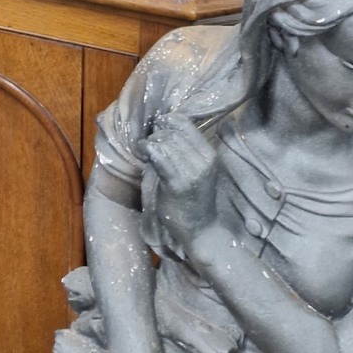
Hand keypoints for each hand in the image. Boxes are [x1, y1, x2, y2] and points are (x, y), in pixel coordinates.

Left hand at [138, 115, 218, 253]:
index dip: (168, 121)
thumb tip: (162, 127)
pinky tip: (142, 154)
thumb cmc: (195, 200)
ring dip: (150, 144)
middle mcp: (203, 161)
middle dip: (157, 135)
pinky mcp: (177, 183)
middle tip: (150, 145)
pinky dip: (146, 150)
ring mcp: (191, 172)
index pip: (185, 123)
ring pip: (163, 143)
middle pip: (172, 133)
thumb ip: (186, 150)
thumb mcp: (197, 170)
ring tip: (146, 152)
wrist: (202, 231)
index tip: (158, 128)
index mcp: (209, 155)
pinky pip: (157, 156)